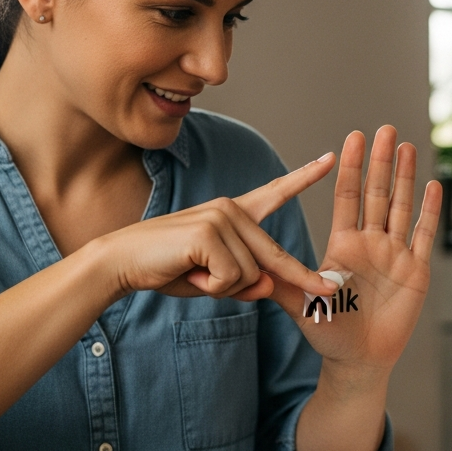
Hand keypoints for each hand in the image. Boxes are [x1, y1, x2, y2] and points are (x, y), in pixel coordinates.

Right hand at [95, 153, 339, 301]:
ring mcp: (221, 217)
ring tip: (195, 274)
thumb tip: (269, 286)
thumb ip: (246, 283)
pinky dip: (212, 287)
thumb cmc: (168, 269)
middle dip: (300, 279)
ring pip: (252, 275)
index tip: (331, 159)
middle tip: (329, 292)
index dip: (304, 177)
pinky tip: (190, 273)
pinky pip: (232, 277)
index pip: (275, 193)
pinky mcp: (209, 232)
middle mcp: (231, 209)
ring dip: (224, 288)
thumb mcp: (215, 280)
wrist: (120, 263)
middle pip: (275, 256)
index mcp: (234, 214)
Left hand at [268, 127, 440, 372]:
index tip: (353, 138)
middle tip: (386, 128)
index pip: (348, 196)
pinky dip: (428, 212)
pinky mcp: (415, 270)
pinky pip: (423, 235)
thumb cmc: (328, 332)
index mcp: (343, 244)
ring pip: (401, 206)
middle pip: (377, 193)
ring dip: (406, 177)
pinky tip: (433, 186)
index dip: (351, 167)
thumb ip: (280, 283)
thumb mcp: (299, 304)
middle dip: (381, 161)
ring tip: (408, 146)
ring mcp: (395, 253)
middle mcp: (371, 242)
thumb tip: (250, 268)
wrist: (358, 359)